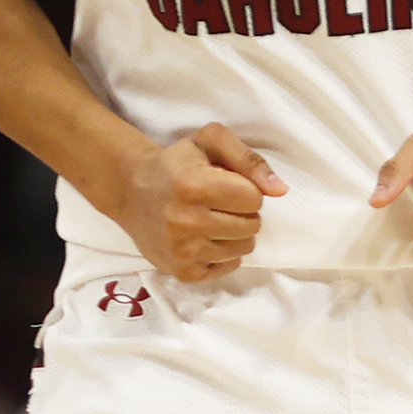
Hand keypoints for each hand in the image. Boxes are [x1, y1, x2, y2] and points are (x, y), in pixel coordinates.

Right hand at [118, 124, 284, 281]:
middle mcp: (186, 221)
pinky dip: (223, 255)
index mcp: (194, 185)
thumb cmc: (178, 163)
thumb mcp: (211, 142)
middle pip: (251, 226)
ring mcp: (182, 250)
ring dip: (234, 234)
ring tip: (210, 220)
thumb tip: (280, 190)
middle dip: (242, 213)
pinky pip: (227, 268)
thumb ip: (250, 160)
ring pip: (243, 249)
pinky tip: (204, 238)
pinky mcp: (181, 271)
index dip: (246, 190)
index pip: (254, 199)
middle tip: (217, 204)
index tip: (226, 185)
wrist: (132, 190)